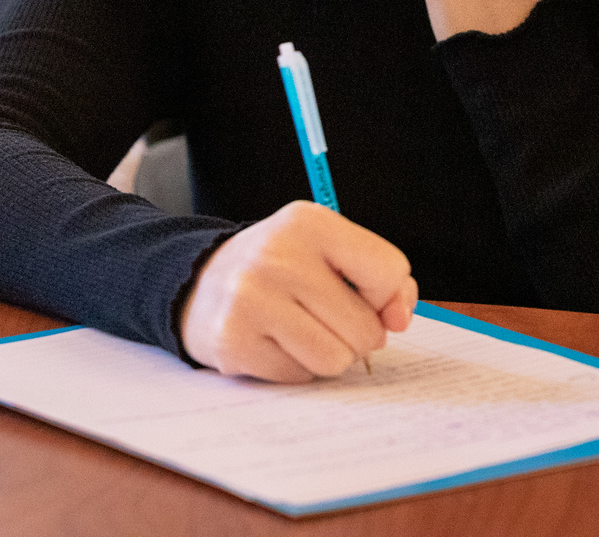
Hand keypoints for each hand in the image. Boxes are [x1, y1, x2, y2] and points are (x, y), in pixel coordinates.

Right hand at [179, 201, 418, 380]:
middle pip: (363, 327)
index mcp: (310, 222)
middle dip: (356, 335)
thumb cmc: (283, 270)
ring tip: (301, 331)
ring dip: (327, 355)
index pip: (388, 271)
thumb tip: (398, 320)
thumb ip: (384, 279)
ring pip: (334, 359)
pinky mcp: (233, 341)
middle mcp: (278, 255)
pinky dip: (295, 367)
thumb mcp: (331, 251)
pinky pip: (298, 377)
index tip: (362, 294)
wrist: (200, 283)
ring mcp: (251, 298)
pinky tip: (273, 341)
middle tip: (325, 318)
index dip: (386, 296)